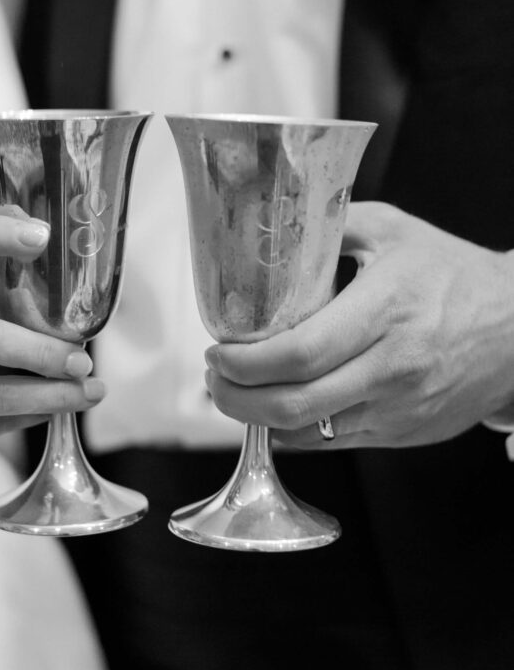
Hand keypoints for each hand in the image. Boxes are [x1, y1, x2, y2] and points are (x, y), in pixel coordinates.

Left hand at [204, 202, 513, 449]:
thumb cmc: (455, 275)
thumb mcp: (394, 231)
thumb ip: (330, 226)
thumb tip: (271, 228)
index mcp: (386, 311)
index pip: (300, 352)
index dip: (246, 361)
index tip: (219, 351)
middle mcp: (392, 367)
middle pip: (293, 403)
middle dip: (236, 397)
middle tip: (215, 377)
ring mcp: (399, 408)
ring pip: (309, 433)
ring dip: (257, 418)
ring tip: (237, 391)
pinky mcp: (403, 433)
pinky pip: (333, 444)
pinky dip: (294, 431)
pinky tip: (277, 407)